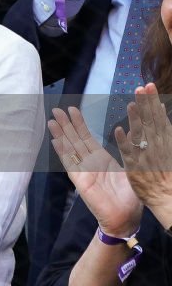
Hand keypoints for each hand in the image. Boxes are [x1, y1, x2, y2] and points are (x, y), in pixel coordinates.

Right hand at [49, 107, 141, 235]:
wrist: (125, 218)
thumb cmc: (130, 198)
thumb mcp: (130, 170)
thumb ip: (126, 153)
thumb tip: (129, 133)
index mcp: (101, 159)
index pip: (87, 137)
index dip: (79, 123)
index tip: (73, 109)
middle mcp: (89, 162)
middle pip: (74, 139)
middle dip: (66, 124)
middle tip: (57, 109)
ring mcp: (83, 171)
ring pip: (70, 148)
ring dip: (60, 134)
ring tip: (52, 120)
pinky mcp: (80, 180)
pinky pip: (69, 163)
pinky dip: (62, 151)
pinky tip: (55, 140)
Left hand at [117, 84, 171, 223]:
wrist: (169, 199)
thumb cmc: (167, 175)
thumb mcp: (166, 151)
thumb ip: (162, 133)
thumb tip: (159, 114)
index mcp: (165, 141)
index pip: (158, 118)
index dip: (152, 102)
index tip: (148, 87)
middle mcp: (157, 147)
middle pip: (151, 122)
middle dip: (146, 104)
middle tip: (142, 86)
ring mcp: (146, 156)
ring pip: (140, 134)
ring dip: (136, 119)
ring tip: (131, 103)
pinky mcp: (135, 168)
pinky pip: (128, 153)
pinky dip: (124, 142)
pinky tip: (118, 130)